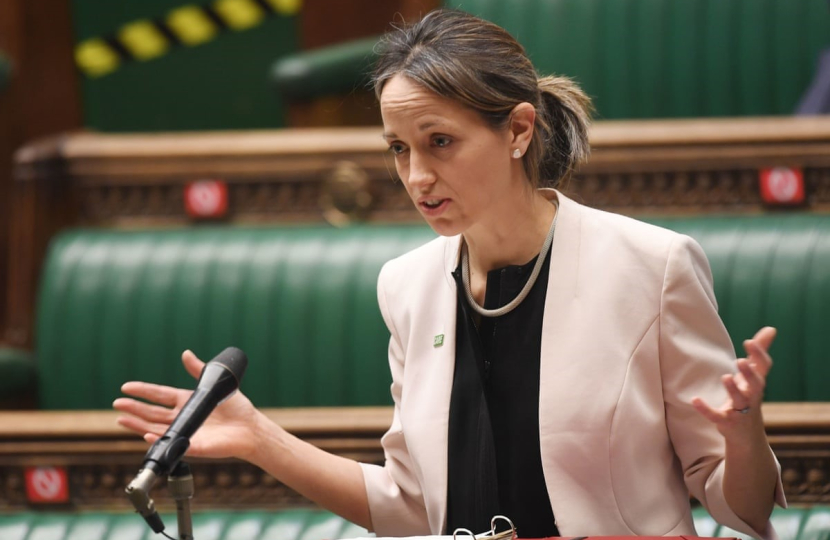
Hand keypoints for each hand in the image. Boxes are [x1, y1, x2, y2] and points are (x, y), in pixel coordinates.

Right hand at [113, 350, 262, 461]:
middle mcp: (182, 417)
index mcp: (186, 401)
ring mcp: (185, 432)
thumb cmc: (236, 407)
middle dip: (134, 408)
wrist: (250, 427)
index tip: (126, 387)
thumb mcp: (215, 384)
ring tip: (121, 418)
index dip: (143, 391)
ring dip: (137, 424)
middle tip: (117, 403)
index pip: (159, 395)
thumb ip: (199, 370)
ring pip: (155, 428)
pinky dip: (157, 440)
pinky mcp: (192, 446)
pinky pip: (172, 444)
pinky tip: (145, 434)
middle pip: (152, 412)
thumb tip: (185, 353)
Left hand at [691, 326, 775, 436]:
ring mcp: (740, 410)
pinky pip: (716, 416)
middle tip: (740, 361)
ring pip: (739, 401)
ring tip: (725, 376)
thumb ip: (758, 352)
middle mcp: (752, 396)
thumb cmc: (748, 396)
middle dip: (750, 374)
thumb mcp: (753, 375)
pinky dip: (706, 409)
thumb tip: (771, 328)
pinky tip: (695, 400)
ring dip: (733, 389)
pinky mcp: (726, 422)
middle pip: (756, 385)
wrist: (746, 433)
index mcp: (757, 382)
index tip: (749, 341)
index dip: (759, 355)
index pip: (763, 368)